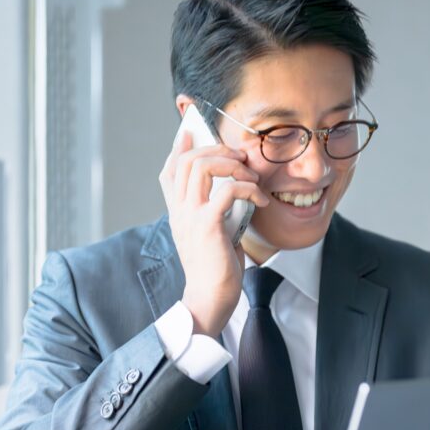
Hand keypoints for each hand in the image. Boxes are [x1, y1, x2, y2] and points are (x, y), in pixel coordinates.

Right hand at [159, 130, 269, 337]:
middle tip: (241, 158)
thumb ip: (215, 209)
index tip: (193, 131)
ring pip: (203, 167)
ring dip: (233, 165)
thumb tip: (233, 189)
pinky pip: (227, 190)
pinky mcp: (208, 225)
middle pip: (188, 159)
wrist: (210, 298)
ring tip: (251, 177)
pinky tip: (260, 200)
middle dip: (218, 150)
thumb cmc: (216, 267)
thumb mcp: (212, 232)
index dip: (180, 147)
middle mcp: (179, 209)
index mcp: (178, 211)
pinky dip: (248, 188)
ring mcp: (191, 216)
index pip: (170, 169)